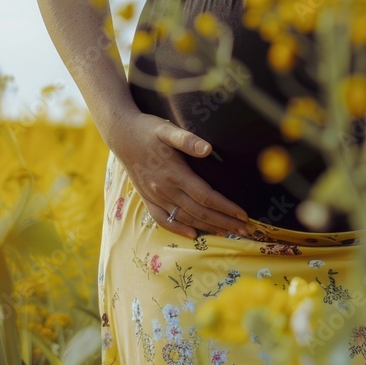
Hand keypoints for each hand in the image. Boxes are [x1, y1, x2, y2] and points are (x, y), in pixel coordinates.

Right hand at [110, 112, 250, 239]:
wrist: (120, 134)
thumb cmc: (147, 129)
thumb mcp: (167, 129)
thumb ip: (187, 140)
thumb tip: (208, 148)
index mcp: (174, 174)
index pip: (206, 197)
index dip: (226, 207)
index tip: (243, 215)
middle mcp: (165, 190)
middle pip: (199, 212)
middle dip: (224, 222)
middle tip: (245, 230)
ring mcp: (155, 196)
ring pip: (185, 218)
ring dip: (208, 227)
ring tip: (228, 233)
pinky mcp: (147, 198)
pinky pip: (163, 220)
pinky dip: (178, 229)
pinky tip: (193, 235)